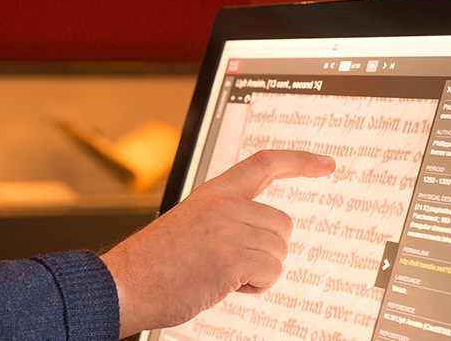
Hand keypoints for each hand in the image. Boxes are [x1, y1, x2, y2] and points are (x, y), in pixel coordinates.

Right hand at [100, 149, 335, 337]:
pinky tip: (222, 285)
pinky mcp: (229, 258)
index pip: (264, 164)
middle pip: (283, 225)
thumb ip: (227, 218)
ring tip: (220, 274)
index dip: (300, 162)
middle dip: (266, 251)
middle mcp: (223, 206)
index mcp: (213, 193)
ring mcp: (227, 230)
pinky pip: (270, 274)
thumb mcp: (192, 224)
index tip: (326, 164)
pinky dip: (254, 288)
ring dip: (258, 272)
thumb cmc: (156, 263)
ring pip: (279, 252)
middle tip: (230, 263)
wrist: (125, 282)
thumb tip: (269, 233)